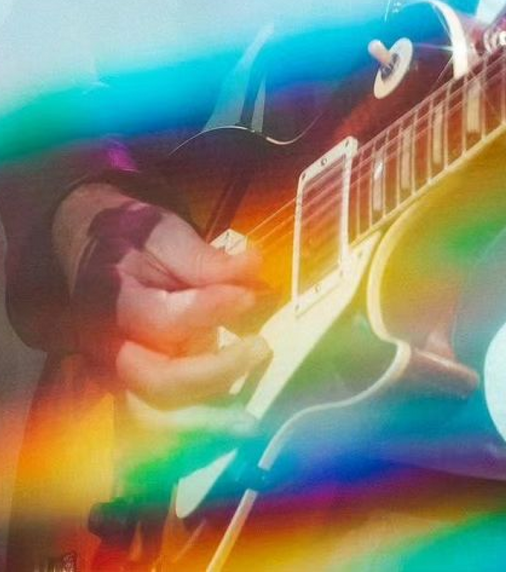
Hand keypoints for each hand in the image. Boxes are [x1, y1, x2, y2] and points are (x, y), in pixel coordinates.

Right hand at [52, 181, 269, 410]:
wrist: (92, 255)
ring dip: (204, 420)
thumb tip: (252, 266)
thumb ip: (203, 258)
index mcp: (113, 304)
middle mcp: (111, 351)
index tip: (250, 293)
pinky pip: (162, 419)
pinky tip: (232, 421)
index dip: (210, 310)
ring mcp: (120, 377)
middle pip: (158, 382)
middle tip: (260, 347)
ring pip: (155, 417)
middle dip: (215, 372)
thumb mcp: (163, 233)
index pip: (164, 321)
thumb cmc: (132, 240)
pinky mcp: (135, 390)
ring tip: (248, 419)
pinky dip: (195, 425)